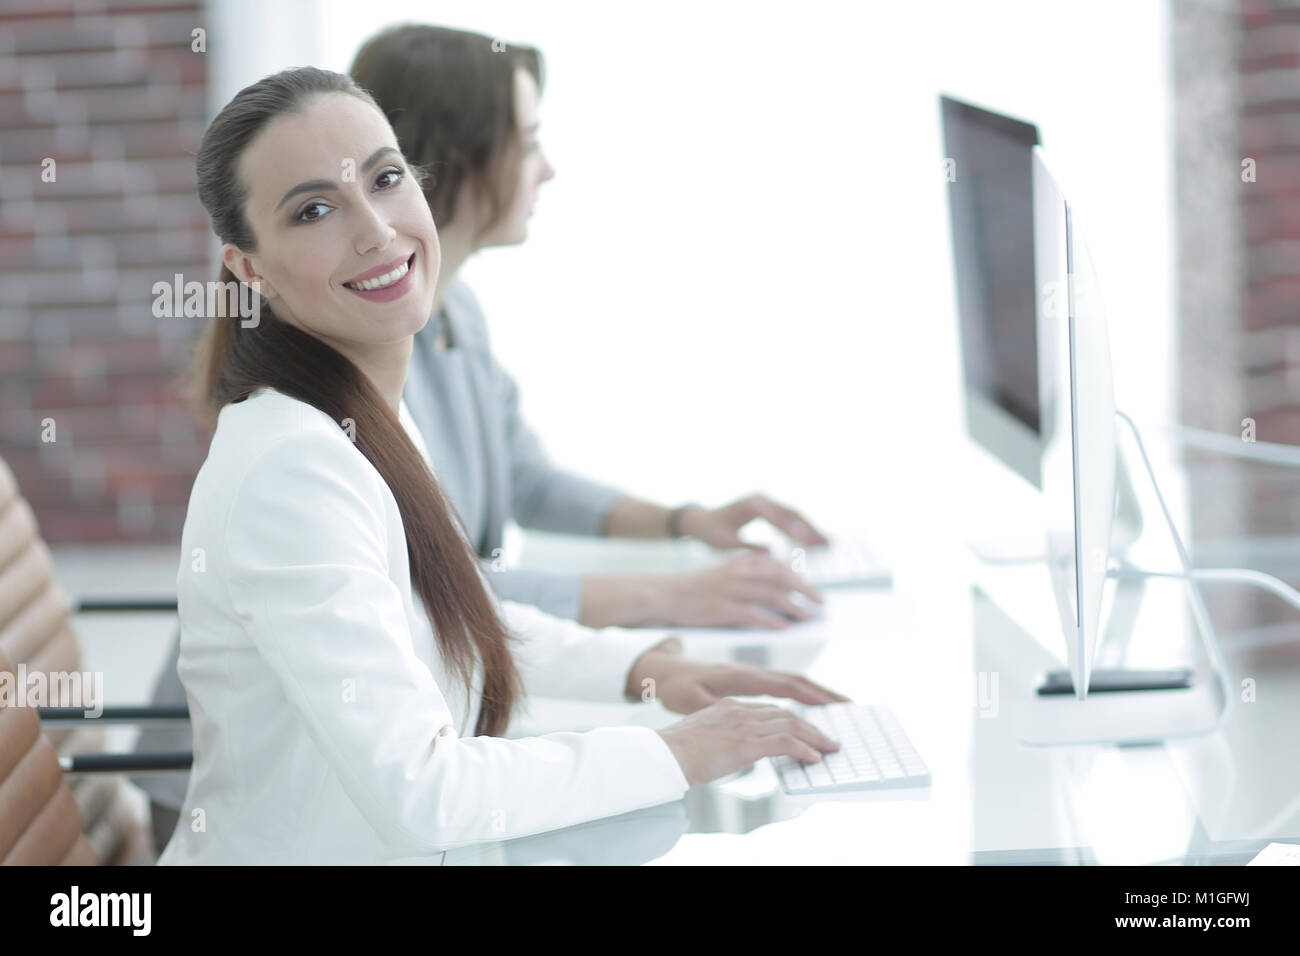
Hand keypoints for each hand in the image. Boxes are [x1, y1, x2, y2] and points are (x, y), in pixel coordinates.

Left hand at [628, 646, 849, 713]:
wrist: (663, 670)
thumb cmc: (675, 686)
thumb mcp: (692, 701)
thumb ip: (716, 709)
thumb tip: (740, 718)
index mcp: (742, 677)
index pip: (787, 684)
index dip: (813, 694)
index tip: (836, 704)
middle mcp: (751, 672)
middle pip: (797, 680)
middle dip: (825, 693)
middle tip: (851, 706)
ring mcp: (750, 675)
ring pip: (791, 682)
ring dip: (815, 693)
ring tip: (838, 707)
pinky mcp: (747, 681)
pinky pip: (780, 686)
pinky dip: (799, 694)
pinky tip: (809, 705)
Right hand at [657, 699, 842, 786]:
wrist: (663, 755)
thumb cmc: (675, 752)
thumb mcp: (702, 735)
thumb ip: (721, 735)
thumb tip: (732, 749)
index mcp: (727, 707)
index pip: (768, 710)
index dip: (790, 719)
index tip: (804, 728)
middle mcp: (738, 710)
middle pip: (784, 714)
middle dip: (809, 726)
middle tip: (826, 738)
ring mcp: (743, 725)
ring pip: (790, 725)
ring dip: (814, 737)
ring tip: (828, 748)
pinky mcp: (746, 742)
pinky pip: (785, 743)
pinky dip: (803, 749)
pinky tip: (813, 757)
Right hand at [660, 551, 822, 628]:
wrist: (664, 594)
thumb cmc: (695, 589)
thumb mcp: (723, 574)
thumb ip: (747, 576)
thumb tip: (775, 589)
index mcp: (739, 562)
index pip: (778, 565)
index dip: (799, 577)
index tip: (813, 590)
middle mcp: (738, 572)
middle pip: (780, 577)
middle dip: (804, 589)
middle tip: (820, 603)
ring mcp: (730, 589)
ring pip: (771, 595)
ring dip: (793, 606)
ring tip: (807, 618)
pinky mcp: (721, 608)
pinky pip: (753, 614)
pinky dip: (771, 620)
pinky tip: (784, 628)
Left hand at [677, 493, 829, 550]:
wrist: (701, 520)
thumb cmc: (711, 532)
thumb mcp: (726, 543)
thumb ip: (747, 548)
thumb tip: (770, 556)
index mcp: (751, 505)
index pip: (776, 517)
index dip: (793, 530)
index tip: (807, 542)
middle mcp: (761, 498)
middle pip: (791, 512)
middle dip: (810, 528)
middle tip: (826, 543)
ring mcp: (766, 500)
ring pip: (793, 513)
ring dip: (810, 528)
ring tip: (826, 542)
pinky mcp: (768, 506)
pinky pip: (788, 516)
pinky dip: (801, 527)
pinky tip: (812, 539)